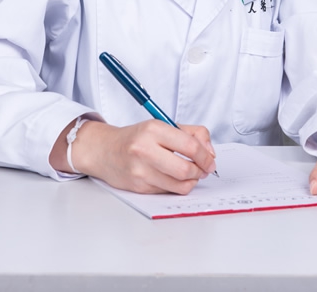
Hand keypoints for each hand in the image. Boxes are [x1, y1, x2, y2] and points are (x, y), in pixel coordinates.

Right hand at [68, 119, 216, 193]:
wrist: (105, 151)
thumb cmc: (137, 138)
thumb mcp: (162, 125)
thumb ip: (191, 133)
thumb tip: (210, 152)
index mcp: (153, 130)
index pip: (190, 146)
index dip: (206, 155)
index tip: (210, 159)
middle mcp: (145, 150)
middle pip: (186, 169)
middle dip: (200, 171)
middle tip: (204, 169)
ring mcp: (141, 171)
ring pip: (179, 185)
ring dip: (192, 181)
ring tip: (191, 174)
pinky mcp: (139, 188)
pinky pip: (168, 191)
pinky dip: (177, 186)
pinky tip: (175, 178)